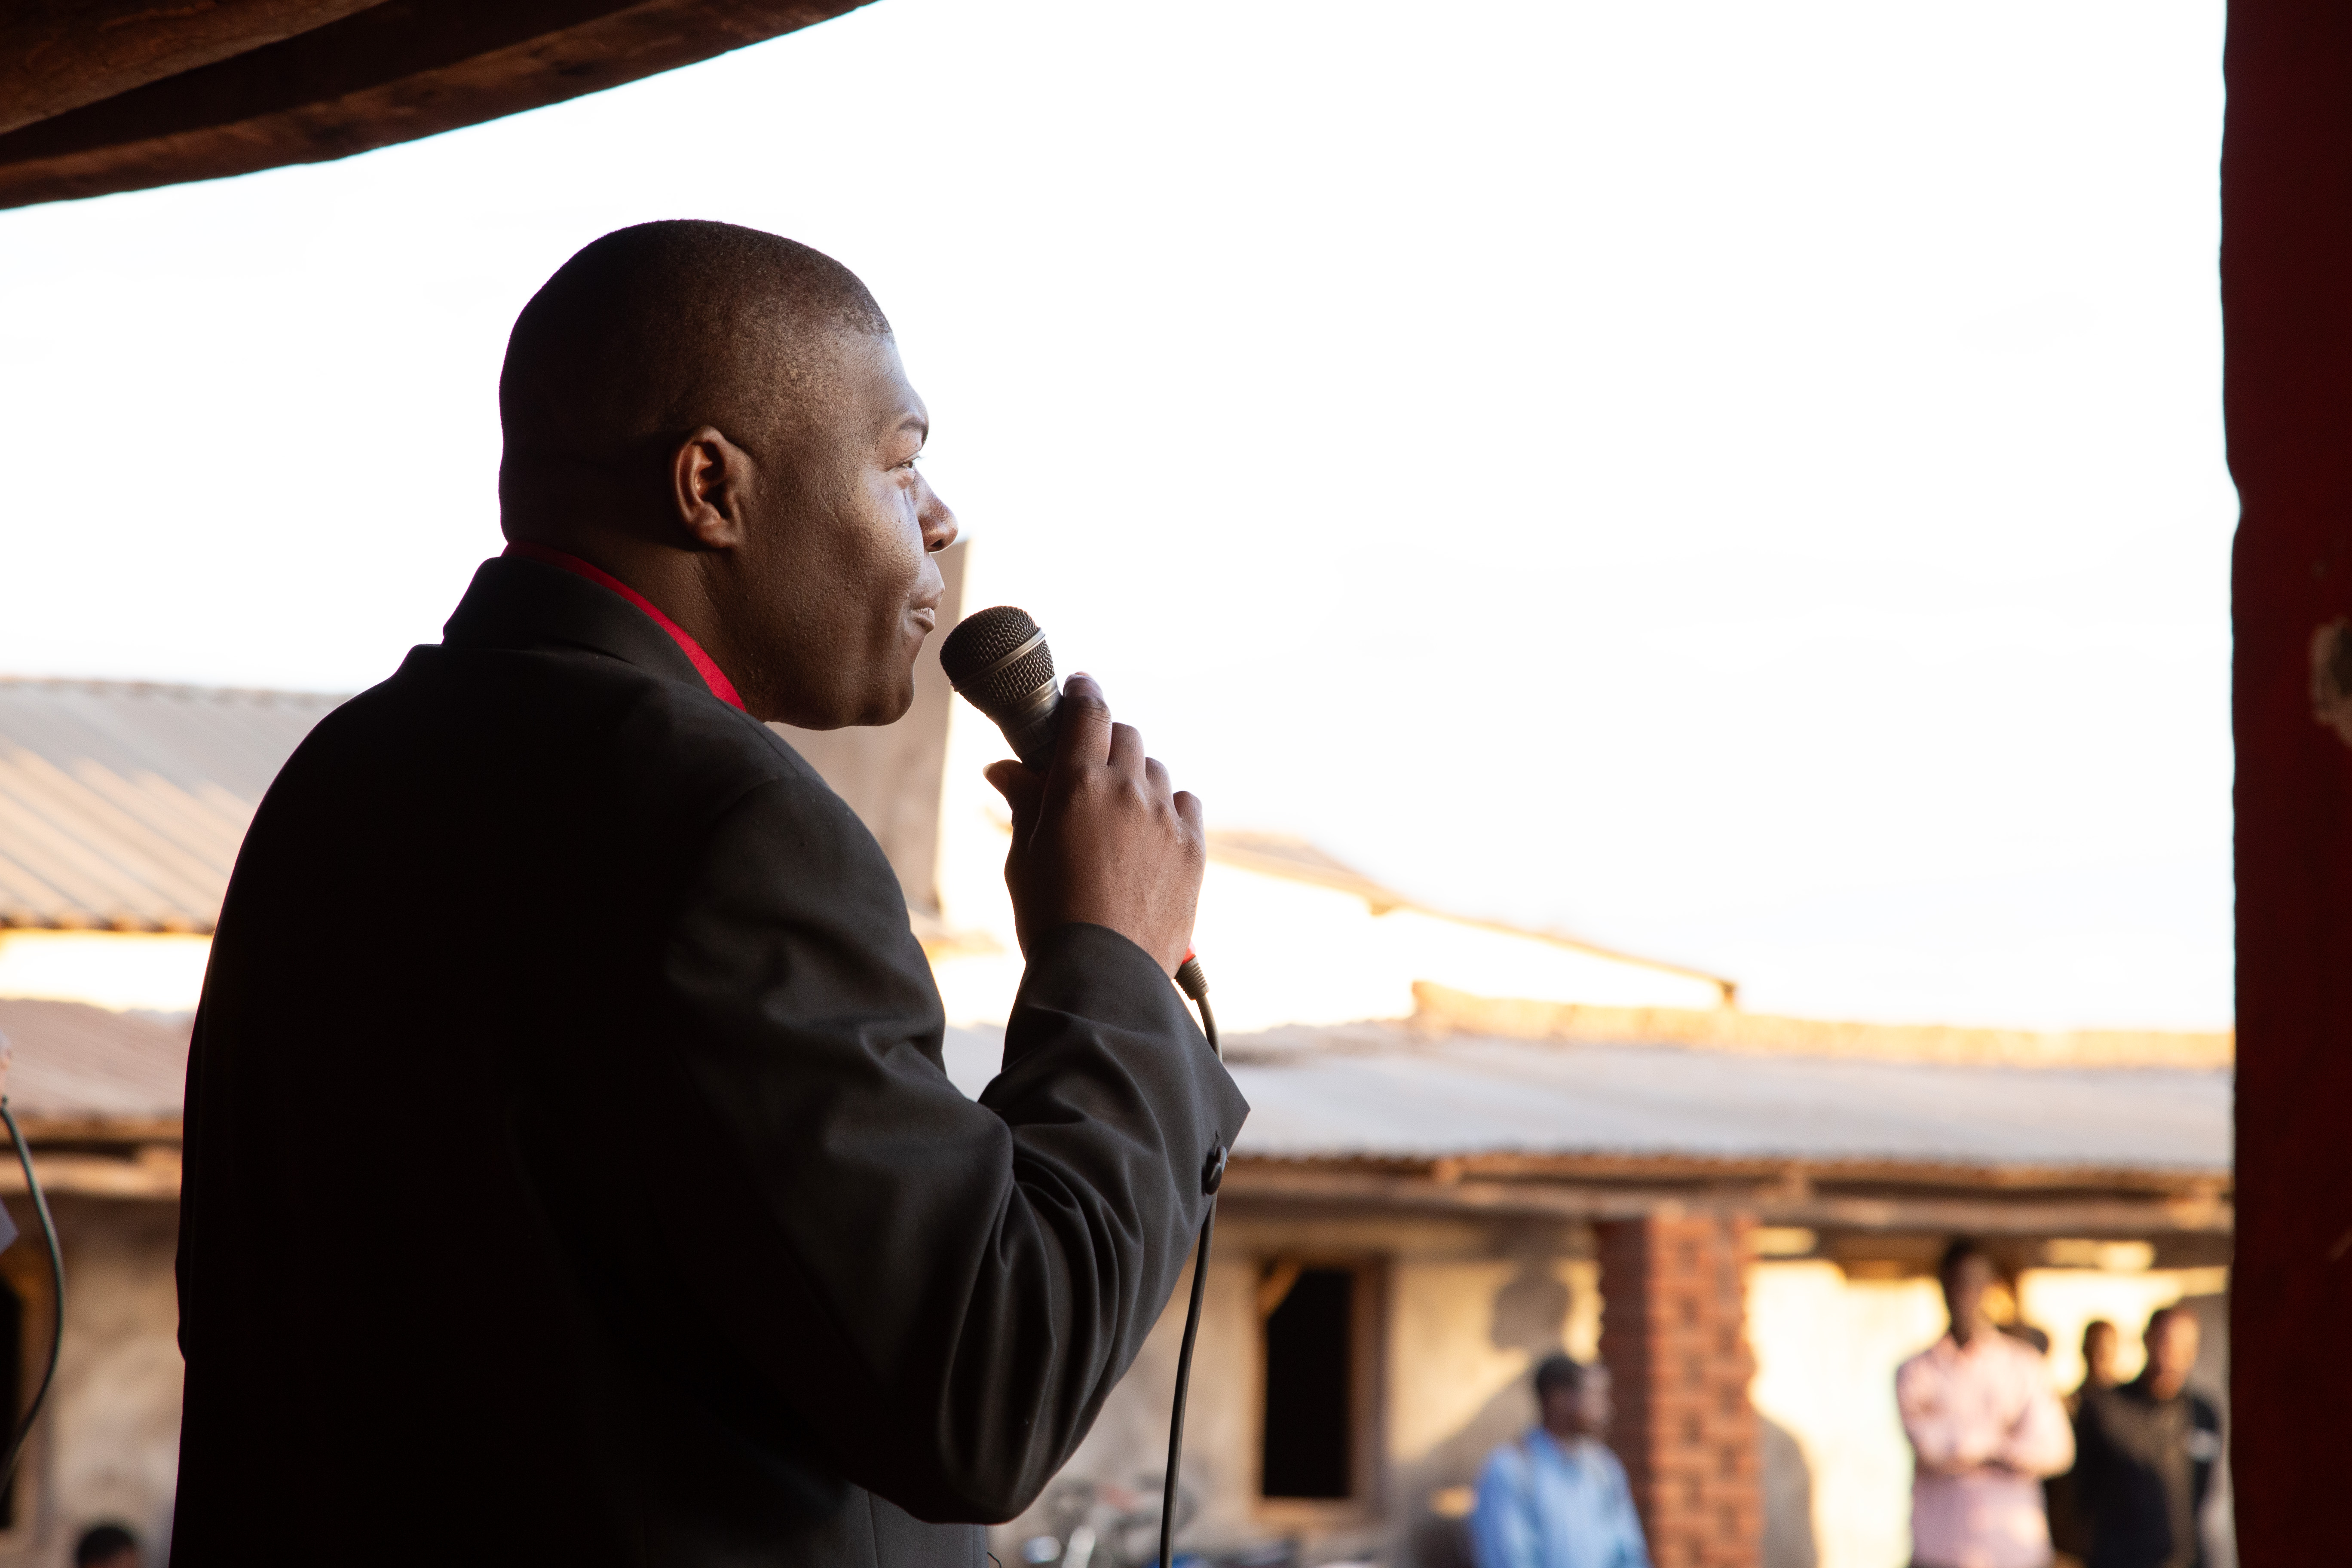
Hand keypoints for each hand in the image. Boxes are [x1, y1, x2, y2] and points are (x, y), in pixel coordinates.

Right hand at [984, 674, 1204, 974]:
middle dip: (1106, 739)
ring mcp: (1166, 818)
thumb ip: (1024, 803)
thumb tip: (1002, 769)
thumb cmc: (1050, 917)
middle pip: (1125, 734)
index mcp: (1078, 783)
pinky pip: (1185, 802)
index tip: (1079, 687)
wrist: (1104, 974)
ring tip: (1118, 807)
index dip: (1083, 691)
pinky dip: (1168, 806)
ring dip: (1136, 775)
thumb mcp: (1023, 857)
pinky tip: (1150, 830)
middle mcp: (1128, 790)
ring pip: (1156, 769)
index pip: (1088, 711)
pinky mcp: (1193, 848)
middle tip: (1090, 761)